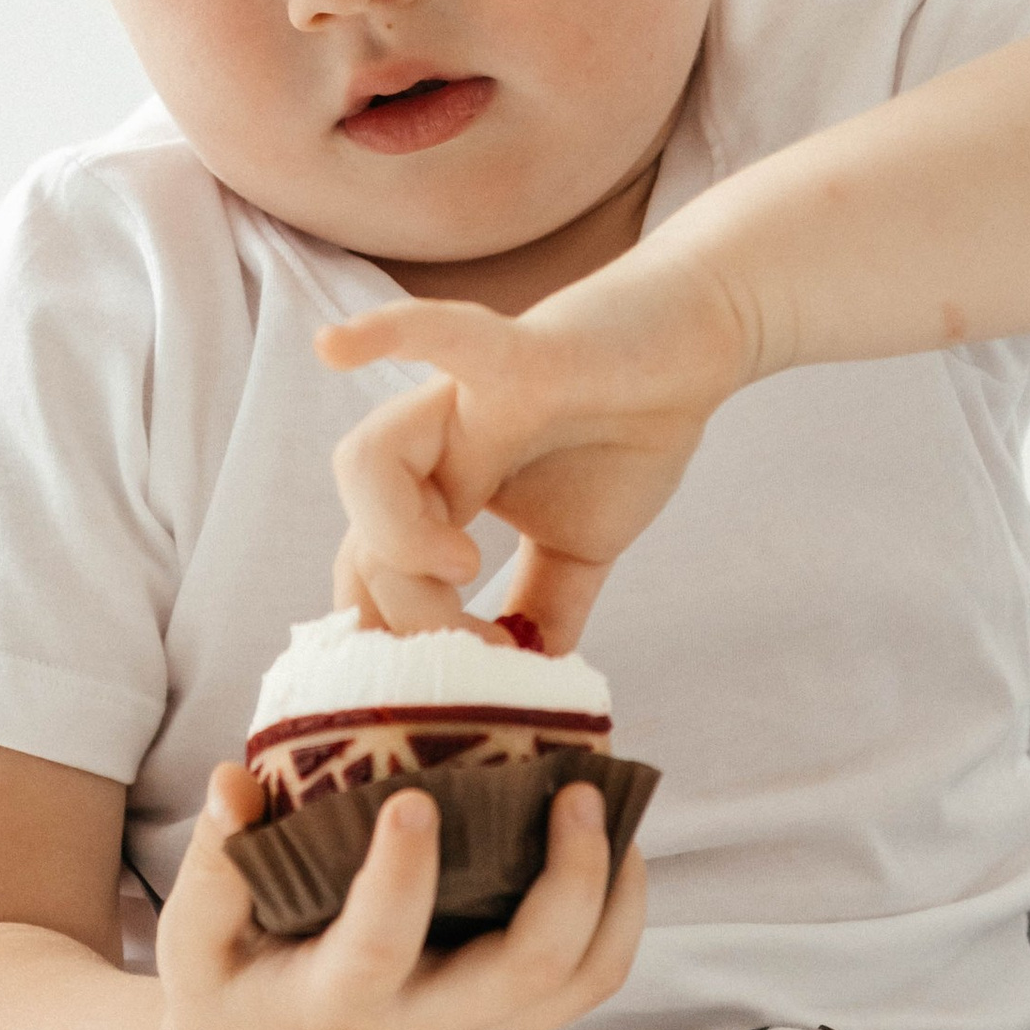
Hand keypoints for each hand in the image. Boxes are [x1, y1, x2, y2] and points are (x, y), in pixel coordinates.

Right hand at [149, 764, 643, 1029]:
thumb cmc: (225, 1015)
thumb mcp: (193, 949)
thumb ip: (214, 866)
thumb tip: (237, 778)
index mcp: (334, 1009)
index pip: (379, 948)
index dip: (399, 876)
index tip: (412, 798)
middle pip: (530, 973)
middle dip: (571, 877)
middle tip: (576, 787)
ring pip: (581, 986)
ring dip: (614, 898)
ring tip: (612, 808)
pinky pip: (579, 987)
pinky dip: (610, 919)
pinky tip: (607, 851)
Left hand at [316, 248, 751, 646]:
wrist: (694, 342)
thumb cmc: (626, 431)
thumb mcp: (580, 546)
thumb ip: (543, 612)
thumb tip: (526, 689)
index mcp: (440, 497)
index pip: (377, 586)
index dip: (399, 656)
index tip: (464, 696)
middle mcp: (433, 451)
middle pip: (363, 548)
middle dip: (405, 623)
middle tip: (474, 656)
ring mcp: (465, 399)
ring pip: (370, 464)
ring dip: (397, 535)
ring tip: (458, 566)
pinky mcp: (517, 354)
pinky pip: (442, 338)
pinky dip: (386, 333)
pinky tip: (335, 348)